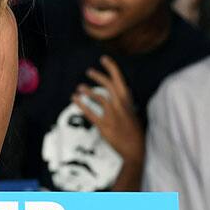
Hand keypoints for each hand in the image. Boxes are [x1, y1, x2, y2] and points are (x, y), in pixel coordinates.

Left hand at [72, 56, 144, 171]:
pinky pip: (90, 113)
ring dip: (88, 90)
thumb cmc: (135, 133)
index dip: (112, 68)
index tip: (104, 59)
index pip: (120, 80)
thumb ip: (126, 103)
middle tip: (89, 71)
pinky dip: (81, 104)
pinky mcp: (105, 126)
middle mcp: (121, 106)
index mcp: (128, 102)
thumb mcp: (133, 113)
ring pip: (99, 97)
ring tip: (79, 87)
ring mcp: (113, 116)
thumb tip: (119, 93)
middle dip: (98, 75)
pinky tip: (74, 99)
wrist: (135, 151)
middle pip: (109, 84)